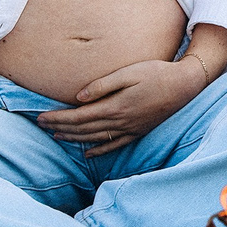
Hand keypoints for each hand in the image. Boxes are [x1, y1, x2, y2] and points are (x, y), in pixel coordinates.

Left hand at [37, 57, 212, 155]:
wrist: (185, 86)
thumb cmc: (156, 73)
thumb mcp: (129, 72)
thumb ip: (103, 85)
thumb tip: (78, 97)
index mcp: (115, 106)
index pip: (78, 116)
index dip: (58, 118)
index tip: (41, 117)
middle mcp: (120, 122)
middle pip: (83, 129)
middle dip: (60, 127)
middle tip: (41, 125)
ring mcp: (130, 129)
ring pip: (95, 138)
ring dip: (74, 138)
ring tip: (57, 136)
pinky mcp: (138, 132)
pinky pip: (114, 145)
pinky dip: (99, 150)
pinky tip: (89, 154)